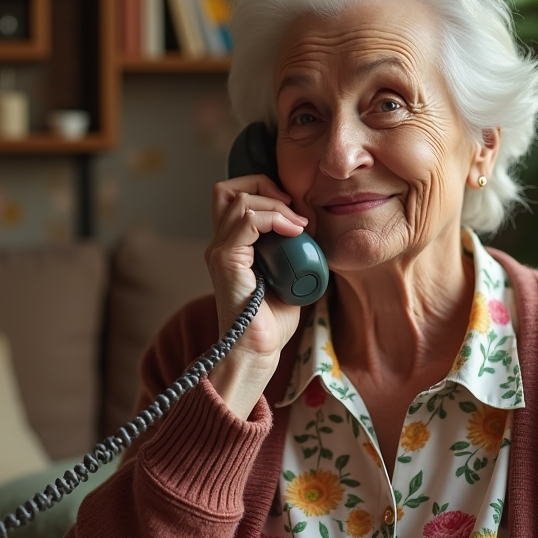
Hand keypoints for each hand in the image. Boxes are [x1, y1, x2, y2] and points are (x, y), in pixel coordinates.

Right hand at [205, 174, 308, 418]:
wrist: (258, 352)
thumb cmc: (273, 322)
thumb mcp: (289, 274)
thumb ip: (293, 251)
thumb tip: (317, 228)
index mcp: (232, 245)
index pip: (235, 195)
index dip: (264, 189)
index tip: (294, 209)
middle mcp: (221, 244)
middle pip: (228, 188)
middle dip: (264, 185)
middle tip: (293, 208)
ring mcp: (220, 251)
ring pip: (239, 199)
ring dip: (275, 203)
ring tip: (298, 224)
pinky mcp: (225, 260)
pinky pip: (246, 220)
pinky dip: (273, 217)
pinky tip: (293, 231)